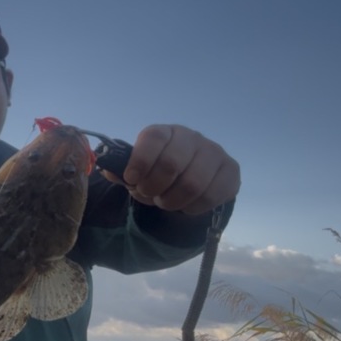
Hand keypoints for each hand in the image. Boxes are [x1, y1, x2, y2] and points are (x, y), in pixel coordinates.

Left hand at [105, 124, 240, 214]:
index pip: (153, 137)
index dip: (140, 161)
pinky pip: (211, 196)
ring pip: (192, 184)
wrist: (191, 178)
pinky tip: (185, 205)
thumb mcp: (137, 169)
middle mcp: (192, 137)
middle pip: (171, 163)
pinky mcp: (231, 171)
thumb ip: (121, 170)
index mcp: (165, 132)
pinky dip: (192, 207)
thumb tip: (109, 170)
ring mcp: (214, 152)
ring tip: (165, 202)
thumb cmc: (158, 171)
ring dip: (172, 200)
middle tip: (148, 194)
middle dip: (154, 187)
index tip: (131, 179)